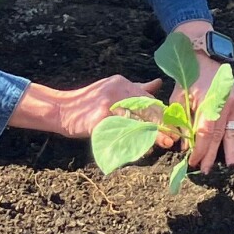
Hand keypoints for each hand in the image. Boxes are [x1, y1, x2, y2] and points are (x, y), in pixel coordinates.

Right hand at [10, 75, 162, 138]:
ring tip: (161, 145)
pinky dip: (132, 143)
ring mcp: (106, 106)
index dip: (162, 114)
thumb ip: (136, 88)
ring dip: (151, 136)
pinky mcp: (98, 121)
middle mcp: (116, 91)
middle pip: (145, 110)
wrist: (61, 109)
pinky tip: (141, 150)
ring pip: (136, 123)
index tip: (172, 127)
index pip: (149, 99)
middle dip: (160, 126)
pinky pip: (120, 133)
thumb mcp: (112, 88)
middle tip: (170, 139)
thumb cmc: (89, 102)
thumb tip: (158, 83)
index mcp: (121, 83)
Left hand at [169, 57, 233, 173]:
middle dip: (212, 155)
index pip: (204, 132)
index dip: (199, 149)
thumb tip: (182, 144)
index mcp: (208, 104)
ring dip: (232, 152)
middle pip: (218, 136)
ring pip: (232, 134)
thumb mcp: (179, 97)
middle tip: (207, 171)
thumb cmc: (190, 79)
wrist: (206, 59)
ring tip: (231, 168)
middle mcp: (224, 107)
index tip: (193, 162)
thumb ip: (179, 120)